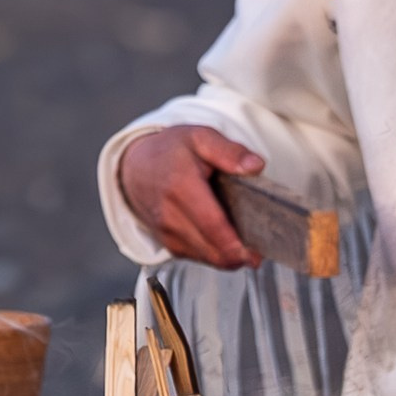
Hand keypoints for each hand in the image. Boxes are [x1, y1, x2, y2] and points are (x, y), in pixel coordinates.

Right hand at [117, 123, 267, 269]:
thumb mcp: (200, 138)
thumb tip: (255, 166)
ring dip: (230, 256)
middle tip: (260, 247)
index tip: (257, 251)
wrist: (135, 167)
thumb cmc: (171, 152)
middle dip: (239, 254)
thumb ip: (229, 151)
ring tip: (246, 241)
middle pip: (212, 249)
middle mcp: (169, 215)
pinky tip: (226, 239)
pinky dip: (216, 254)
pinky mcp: (169, 244)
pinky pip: (199, 258)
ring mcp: (167, 233)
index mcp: (181, 186)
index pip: (212, 225)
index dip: (236, 243)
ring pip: (208, 258)